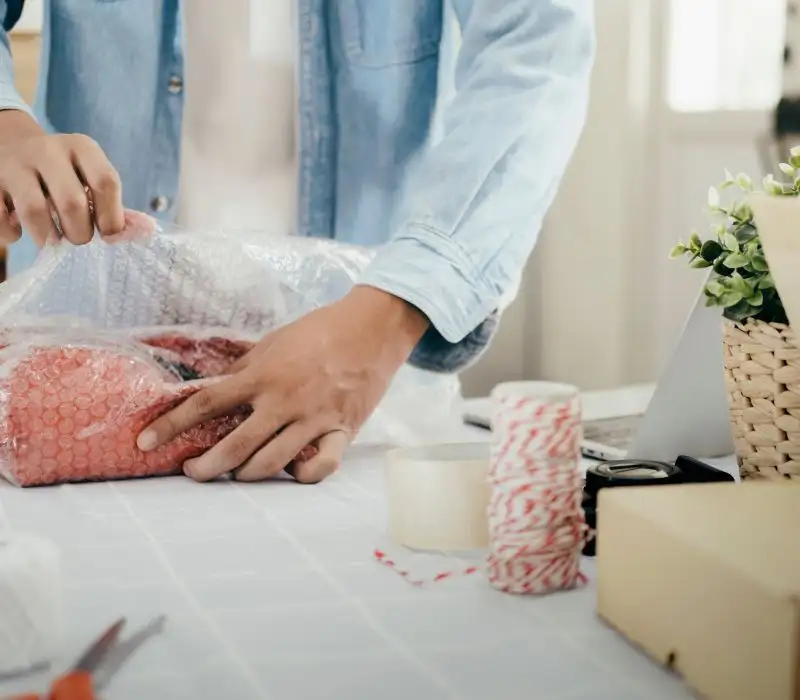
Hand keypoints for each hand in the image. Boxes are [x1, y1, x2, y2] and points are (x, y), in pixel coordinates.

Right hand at [0, 110, 124, 245]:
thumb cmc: (62, 171)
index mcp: (82, 147)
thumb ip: (110, 202)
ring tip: (52, 240)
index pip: (106, 183)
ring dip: (48, 236)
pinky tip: (18, 230)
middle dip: (80, 232)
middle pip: (71, 202)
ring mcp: (14, 164)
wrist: (9, 142)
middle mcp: (48, 151)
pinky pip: (0, 218)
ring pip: (34, 211)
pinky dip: (12, 234)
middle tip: (78, 238)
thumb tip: (142, 232)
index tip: (108, 235)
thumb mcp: (89, 174)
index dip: (111, 217)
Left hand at [137, 286, 428, 482]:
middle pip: (233, 445)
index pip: (206, 402)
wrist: (371, 328)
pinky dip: (303, 475)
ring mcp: (313, 418)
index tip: (145, 441)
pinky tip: (293, 472)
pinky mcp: (342, 430)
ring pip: (270, 463)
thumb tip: (217, 388)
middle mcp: (283, 400)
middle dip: (204, 466)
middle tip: (192, 471)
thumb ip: (246, 369)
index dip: (171, 424)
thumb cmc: (319, 331)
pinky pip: (321, 466)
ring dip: (245, 474)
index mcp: (262, 375)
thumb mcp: (274, 342)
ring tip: (236, 473)